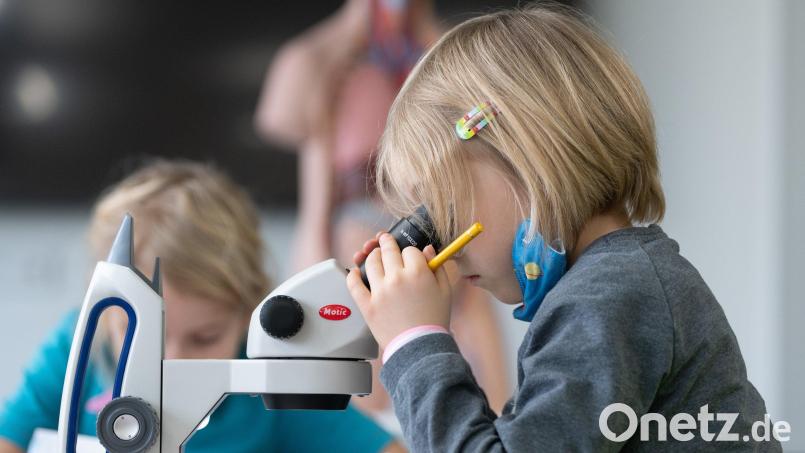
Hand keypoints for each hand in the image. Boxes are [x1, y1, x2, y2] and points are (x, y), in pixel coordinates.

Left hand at [347, 233, 450, 348]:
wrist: (420, 347)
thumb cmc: (434, 321)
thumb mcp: (445, 291)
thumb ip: (438, 267)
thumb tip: (429, 249)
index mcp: (418, 273)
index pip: (410, 250)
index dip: (410, 253)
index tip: (410, 258)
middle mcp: (397, 278)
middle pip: (388, 250)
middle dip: (387, 243)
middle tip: (386, 241)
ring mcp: (380, 291)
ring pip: (370, 262)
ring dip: (372, 255)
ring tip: (374, 256)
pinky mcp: (367, 305)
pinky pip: (353, 284)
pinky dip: (352, 275)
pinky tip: (355, 272)